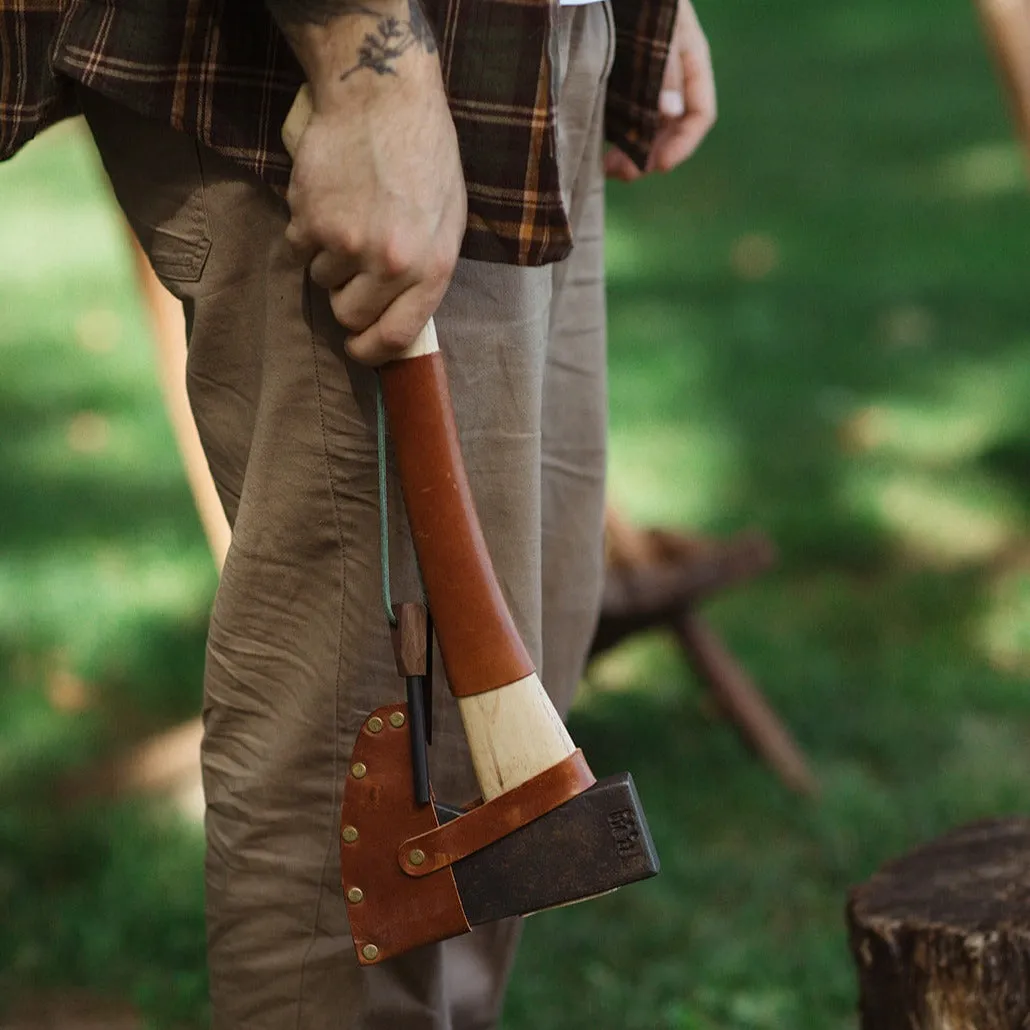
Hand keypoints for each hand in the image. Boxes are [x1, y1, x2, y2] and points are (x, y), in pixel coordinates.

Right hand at [282, 12, 465, 364]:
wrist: (382, 95)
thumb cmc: (425, 156)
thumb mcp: (448, 220)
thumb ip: (426, 272)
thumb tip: (398, 318)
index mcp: (431, 267)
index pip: (395, 337)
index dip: (372, 350)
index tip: (360, 348)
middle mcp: (389, 262)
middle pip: (348, 314)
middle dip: (346, 298)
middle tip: (353, 267)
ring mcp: (346, 242)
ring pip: (320, 279)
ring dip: (328, 257)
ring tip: (348, 214)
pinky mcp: (309, 218)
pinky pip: (298, 246)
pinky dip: (306, 228)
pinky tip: (329, 197)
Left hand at [604, 0, 715, 181]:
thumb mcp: (655, 26)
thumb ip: (663, 66)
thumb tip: (670, 112)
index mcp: (691, 58)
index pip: (700, 113)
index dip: (684, 144)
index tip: (660, 166)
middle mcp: (671, 74)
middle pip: (672, 129)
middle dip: (651, 155)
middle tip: (625, 173)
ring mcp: (646, 79)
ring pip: (647, 128)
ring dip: (631, 154)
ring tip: (607, 168)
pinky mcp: (618, 82)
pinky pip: (624, 118)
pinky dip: (615, 138)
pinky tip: (598, 152)